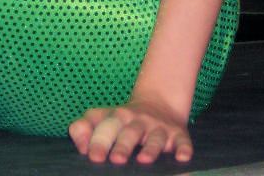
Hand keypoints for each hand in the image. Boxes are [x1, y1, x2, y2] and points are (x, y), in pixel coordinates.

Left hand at [69, 97, 191, 165]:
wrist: (159, 103)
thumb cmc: (122, 119)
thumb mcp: (102, 118)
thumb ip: (84, 128)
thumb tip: (81, 147)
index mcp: (116, 117)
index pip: (105, 125)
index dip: (98, 140)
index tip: (92, 156)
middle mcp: (137, 121)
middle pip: (129, 132)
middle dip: (122, 146)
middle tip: (115, 160)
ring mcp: (158, 127)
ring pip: (154, 138)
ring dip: (150, 149)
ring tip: (144, 161)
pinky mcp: (178, 134)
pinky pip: (182, 141)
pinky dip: (183, 148)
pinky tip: (182, 157)